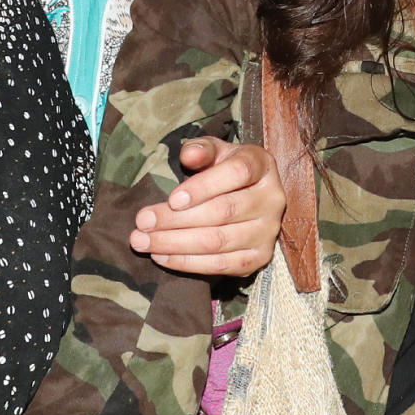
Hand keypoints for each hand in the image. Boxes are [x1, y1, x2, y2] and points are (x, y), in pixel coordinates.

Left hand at [131, 137, 283, 275]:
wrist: (247, 196)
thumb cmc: (224, 170)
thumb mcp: (214, 151)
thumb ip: (201, 149)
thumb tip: (189, 155)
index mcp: (262, 165)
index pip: (237, 174)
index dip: (203, 187)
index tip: (172, 199)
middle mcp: (272, 200)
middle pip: (223, 212)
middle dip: (176, 219)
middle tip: (142, 222)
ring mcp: (268, 232)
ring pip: (219, 241)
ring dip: (175, 244)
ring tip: (143, 241)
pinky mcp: (259, 258)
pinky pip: (221, 265)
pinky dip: (188, 263)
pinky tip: (162, 256)